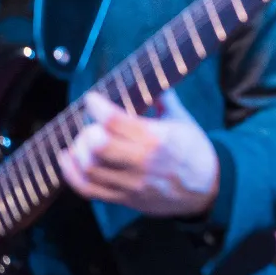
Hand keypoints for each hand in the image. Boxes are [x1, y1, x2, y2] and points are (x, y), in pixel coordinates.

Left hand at [58, 91, 220, 217]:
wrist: (207, 188)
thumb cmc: (194, 150)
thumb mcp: (183, 120)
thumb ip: (163, 99)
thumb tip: (149, 76)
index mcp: (158, 138)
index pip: (115, 120)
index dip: (97, 106)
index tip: (93, 99)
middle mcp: (142, 162)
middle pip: (98, 146)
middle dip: (87, 131)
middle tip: (91, 125)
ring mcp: (132, 183)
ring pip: (89, 168)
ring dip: (78, 150)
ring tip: (82, 140)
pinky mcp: (125, 198)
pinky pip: (88, 189)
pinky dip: (71, 173)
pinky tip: (68, 158)